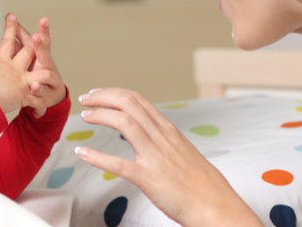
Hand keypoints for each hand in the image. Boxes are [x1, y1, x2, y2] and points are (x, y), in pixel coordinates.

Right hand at [0, 14, 57, 116]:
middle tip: (43, 35)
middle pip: (30, 50)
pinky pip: (38, 102)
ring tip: (54, 82)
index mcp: (1, 64)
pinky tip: (39, 113)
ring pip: (44, 74)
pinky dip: (39, 109)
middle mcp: (14, 70)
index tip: (12, 15)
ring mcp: (21, 82)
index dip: (10, 28)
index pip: (6, 42)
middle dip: (38, 42)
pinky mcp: (25, 96)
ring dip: (50, 78)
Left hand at [75, 88, 263, 226]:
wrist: (218, 208)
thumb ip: (164, 139)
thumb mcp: (183, 151)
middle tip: (85, 100)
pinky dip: (97, 157)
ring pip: (124, 123)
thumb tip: (148, 131)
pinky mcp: (149, 179)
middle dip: (103, 97)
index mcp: (169, 130)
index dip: (114, 93)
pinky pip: (119, 164)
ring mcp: (156, 157)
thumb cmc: (203, 185)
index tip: (97, 94)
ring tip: (85, 117)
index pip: (137, 100)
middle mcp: (162, 138)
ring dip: (100, 116)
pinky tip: (82, 153)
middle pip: (128, 104)